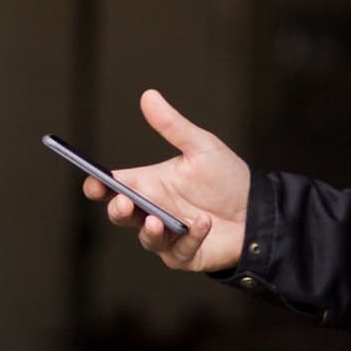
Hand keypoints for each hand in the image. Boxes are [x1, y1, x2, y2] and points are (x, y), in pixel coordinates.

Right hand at [82, 89, 250, 272]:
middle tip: (123, 201)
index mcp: (149, 184)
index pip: (113, 186)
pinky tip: (202, 223)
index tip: (94, 182)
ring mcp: (167, 236)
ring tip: (158, 221)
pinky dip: (190, 237)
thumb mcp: (201, 146)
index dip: (98, 186)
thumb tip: (149, 96)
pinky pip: (180, 251)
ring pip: (147, 238)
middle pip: (122, 214)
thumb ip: (172, 126)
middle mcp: (153, 211)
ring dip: (150, 231)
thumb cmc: (226, 179)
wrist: (257, 209)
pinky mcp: (185, 255)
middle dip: (117, 209)